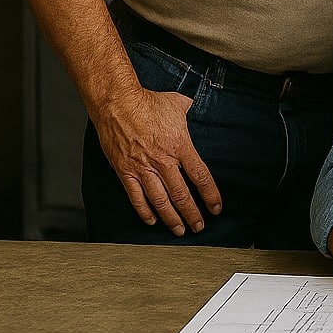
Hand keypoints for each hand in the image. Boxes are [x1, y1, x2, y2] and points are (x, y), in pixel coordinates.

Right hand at [92, 86, 220, 235]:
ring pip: (160, 200)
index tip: (216, 208)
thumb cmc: (147, 102)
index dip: (210, 195)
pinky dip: (144, 211)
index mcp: (180, 146)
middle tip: (199, 226)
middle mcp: (163, 161)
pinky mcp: (125, 170)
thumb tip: (194, 106)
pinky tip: (152, 220)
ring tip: (180, 230)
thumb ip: (189, 110)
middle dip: (192, 214)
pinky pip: (135, 196)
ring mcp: (143, 168)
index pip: (201, 176)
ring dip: (171, 218)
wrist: (116, 103)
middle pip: (182, 194)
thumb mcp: (177, 104)